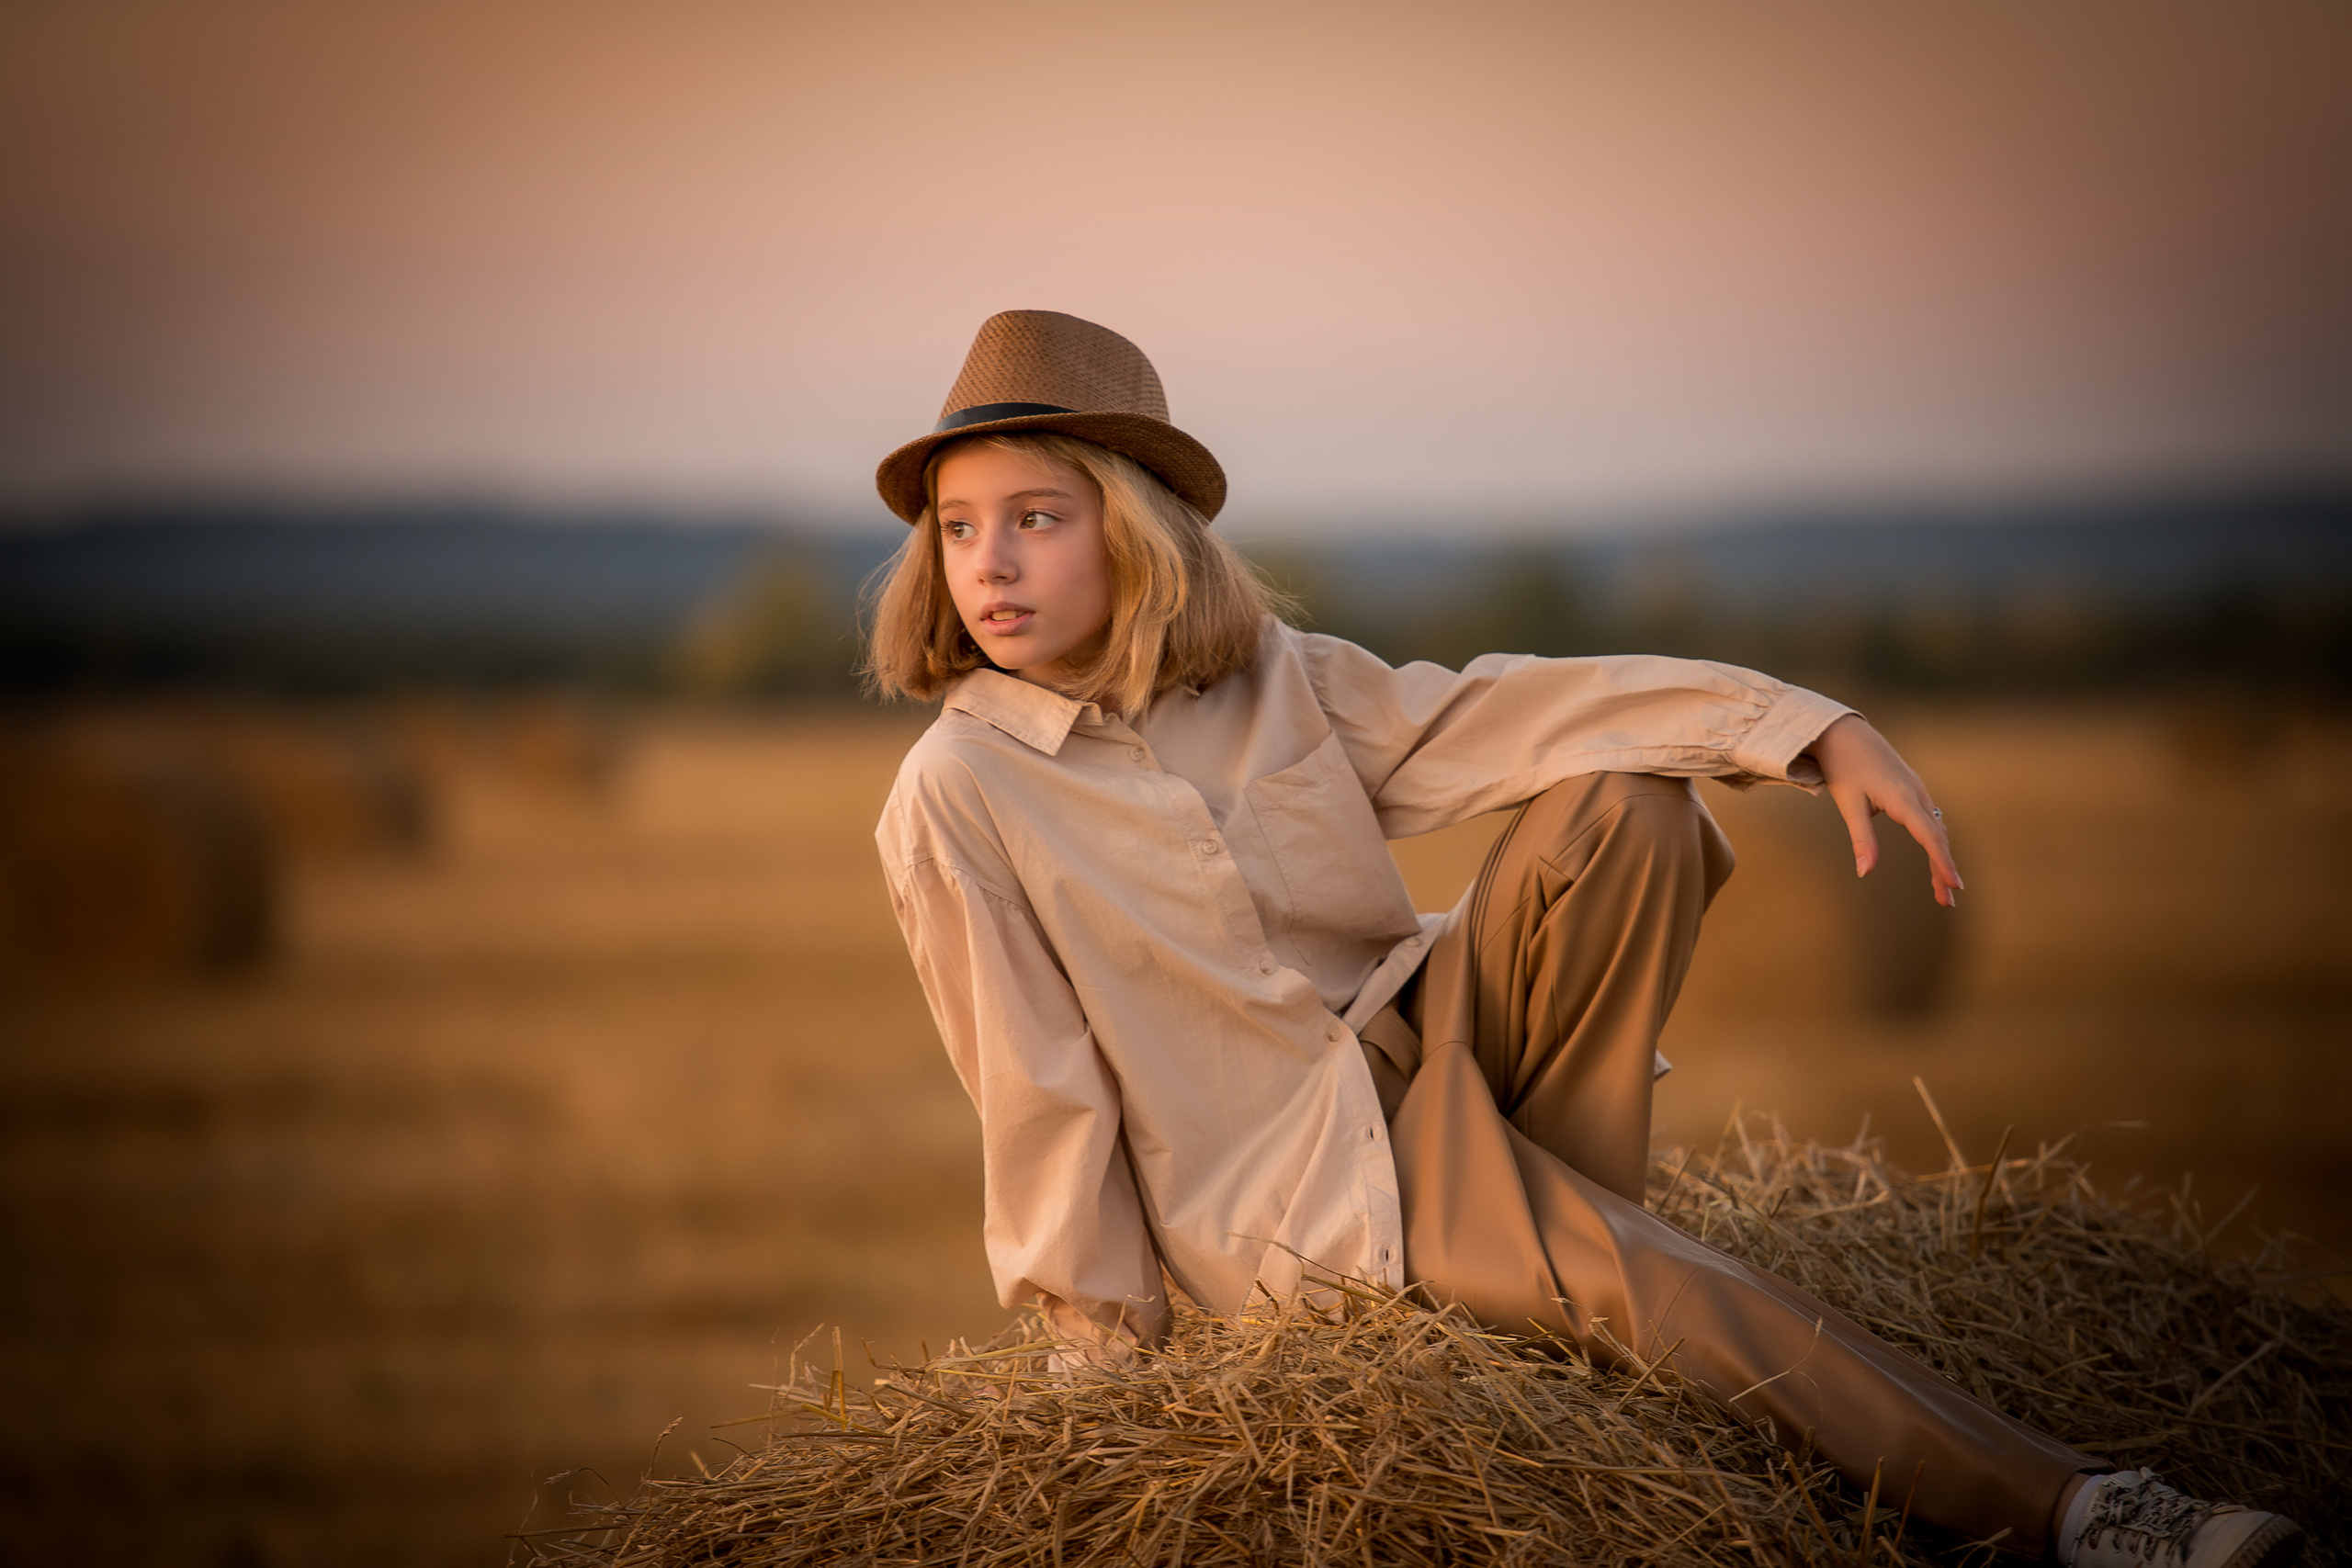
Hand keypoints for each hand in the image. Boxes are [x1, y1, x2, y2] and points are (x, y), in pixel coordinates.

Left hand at [1801, 714, 1963, 906]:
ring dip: (1940, 858)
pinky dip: (1934, 842)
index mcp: (1904, 798)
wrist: (1844, 732)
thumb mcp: (1850, 804)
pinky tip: (1934, 858)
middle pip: (1937, 837)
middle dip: (1943, 870)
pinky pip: (1930, 820)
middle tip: (1947, 902)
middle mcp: (1917, 794)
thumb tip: (1865, 872)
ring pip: (1936, 829)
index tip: (1953, 886)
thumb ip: (1862, 839)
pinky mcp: (1912, 790)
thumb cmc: (1844, 767)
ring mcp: (1917, 791)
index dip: (1942, 863)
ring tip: (1941, 889)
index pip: (1930, 837)